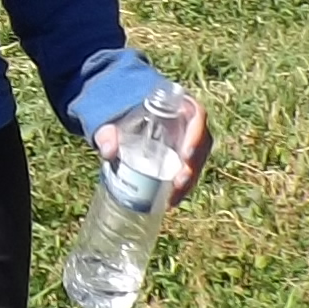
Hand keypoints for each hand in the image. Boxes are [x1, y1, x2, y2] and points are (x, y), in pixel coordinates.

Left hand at [99, 90, 210, 204]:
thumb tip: (108, 151)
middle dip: (193, 165)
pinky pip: (188, 172)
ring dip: (189, 181)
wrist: (121, 119)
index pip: (197, 114)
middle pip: (201, 144)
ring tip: (172, 198)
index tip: (185, 154)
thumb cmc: (121, 114)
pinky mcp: (181, 158)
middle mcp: (188, 123)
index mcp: (178, 105)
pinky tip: (169, 202)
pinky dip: (181, 188)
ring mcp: (187, 141)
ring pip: (196, 161)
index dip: (196, 134)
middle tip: (178, 183)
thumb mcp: (111, 121)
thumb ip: (107, 133)